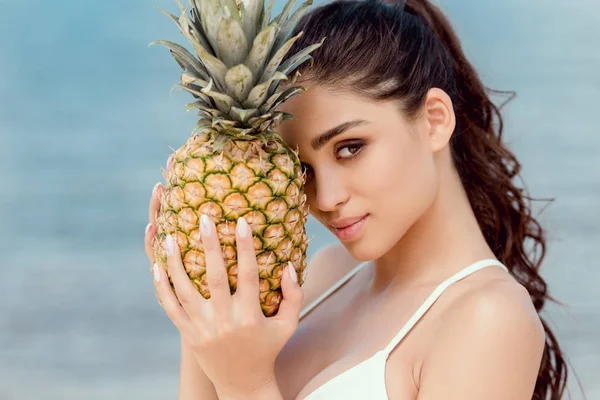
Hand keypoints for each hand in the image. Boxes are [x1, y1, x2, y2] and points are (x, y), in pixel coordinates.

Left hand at [148, 165, 303, 397]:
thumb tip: (289, 265)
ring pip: (185, 290)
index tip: (242, 221)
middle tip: (204, 218)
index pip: (249, 274)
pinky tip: (157, 267)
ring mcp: (203, 327)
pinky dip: (162, 287)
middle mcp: (225, 320)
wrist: (243, 383)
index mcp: (250, 315)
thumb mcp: (288, 325)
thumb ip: (294, 296)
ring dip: (176, 262)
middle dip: (209, 245)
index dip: (246, 247)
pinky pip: (171, 308)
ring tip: (170, 236)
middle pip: (215, 276)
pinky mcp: (188, 334)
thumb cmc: (268, 348)